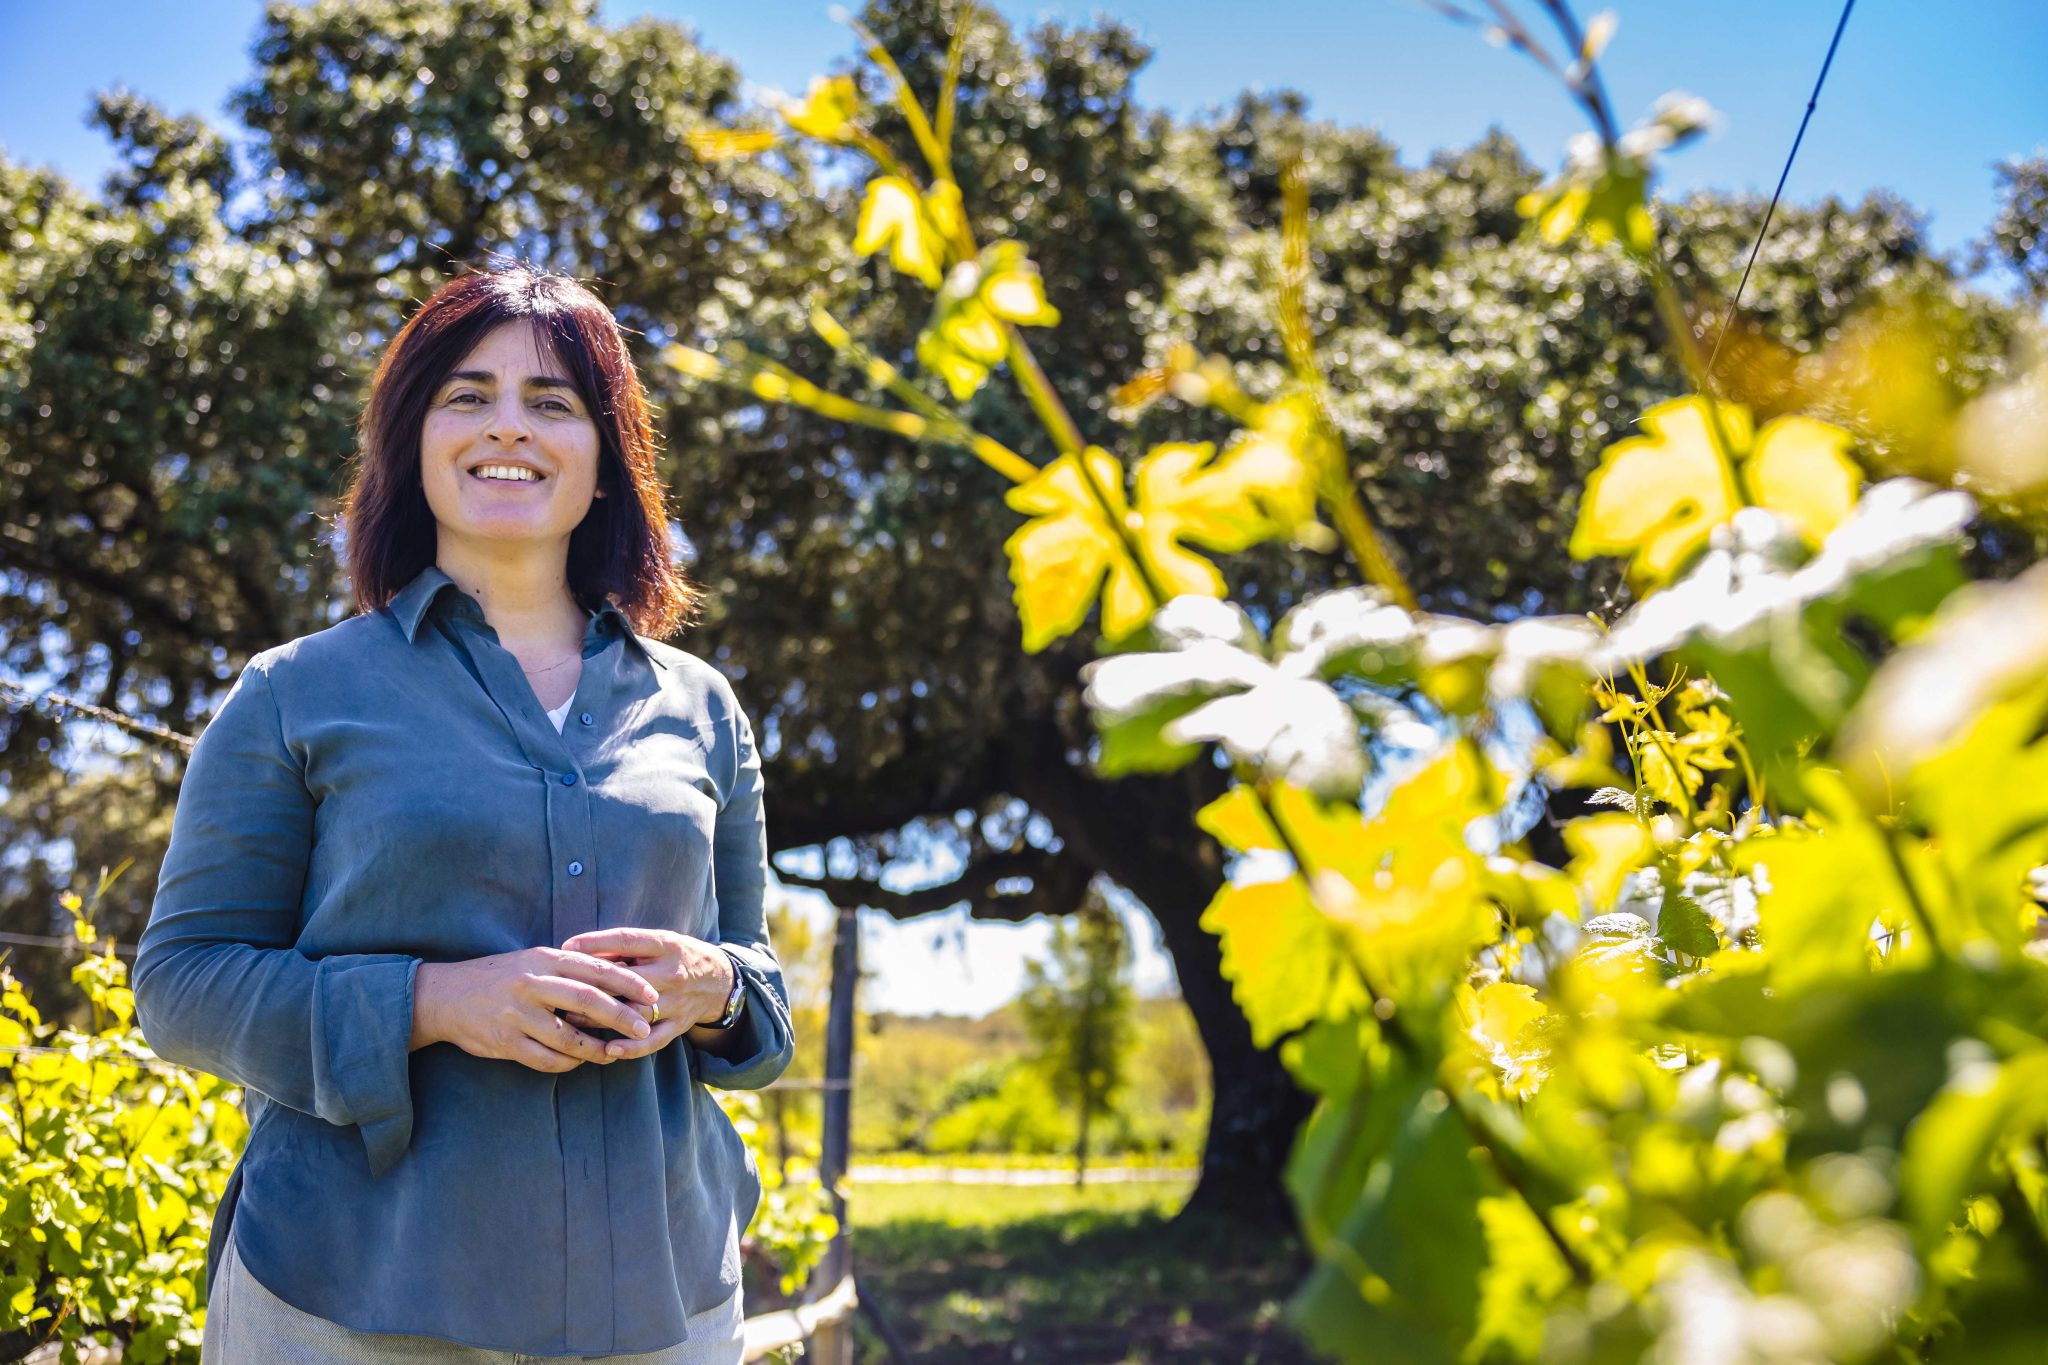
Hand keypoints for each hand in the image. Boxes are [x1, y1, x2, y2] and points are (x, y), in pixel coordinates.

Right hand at [410, 947, 656, 1072]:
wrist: (445, 996)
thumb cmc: (499, 976)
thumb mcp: (533, 960)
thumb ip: (568, 968)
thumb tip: (616, 978)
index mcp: (543, 959)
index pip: (595, 969)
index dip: (627, 983)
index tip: (651, 995)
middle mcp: (532, 984)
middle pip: (586, 1002)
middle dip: (621, 1016)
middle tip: (644, 1028)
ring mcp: (517, 1014)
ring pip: (568, 1036)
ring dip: (596, 1048)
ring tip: (614, 1053)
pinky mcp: (504, 1042)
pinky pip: (545, 1058)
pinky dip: (567, 1062)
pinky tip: (579, 1062)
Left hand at [557, 928, 735, 1061]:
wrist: (719, 981)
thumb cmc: (678, 957)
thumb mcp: (659, 941)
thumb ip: (626, 947)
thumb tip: (583, 950)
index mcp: (666, 945)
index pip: (627, 940)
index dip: (595, 943)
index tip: (566, 947)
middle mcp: (672, 973)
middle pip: (627, 979)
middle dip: (593, 986)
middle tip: (561, 991)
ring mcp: (677, 1001)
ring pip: (636, 1012)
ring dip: (602, 1018)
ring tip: (571, 1020)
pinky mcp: (679, 1025)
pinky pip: (653, 1040)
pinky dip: (630, 1047)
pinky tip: (607, 1049)